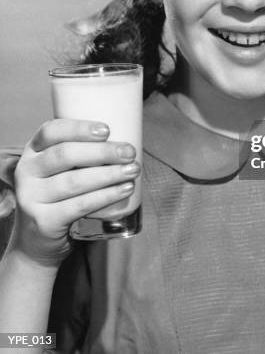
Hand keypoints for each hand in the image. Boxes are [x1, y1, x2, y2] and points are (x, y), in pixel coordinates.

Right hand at [10, 119, 139, 267]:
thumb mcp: (59, 169)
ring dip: (108, 174)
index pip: (51, 131)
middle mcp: (27, 171)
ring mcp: (31, 197)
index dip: (79, 128)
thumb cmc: (58, 194)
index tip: (107, 130)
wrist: (37, 240)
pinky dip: (105, 196)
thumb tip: (124, 142)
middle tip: (130, 152)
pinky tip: (124, 190)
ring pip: (74, 181)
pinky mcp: (43, 221)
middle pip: (65, 155)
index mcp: (33, 151)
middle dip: (102, 152)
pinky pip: (79, 205)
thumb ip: (81, 154)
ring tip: (133, 171)